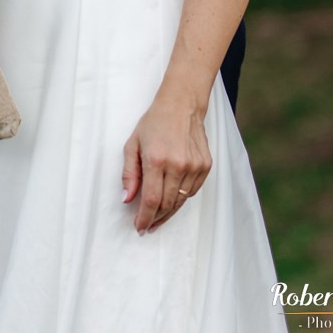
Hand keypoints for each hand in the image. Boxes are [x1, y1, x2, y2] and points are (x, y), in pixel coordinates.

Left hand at [121, 90, 212, 232]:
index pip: (151, 200)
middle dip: (155, 218)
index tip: (139, 227)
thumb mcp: (133, 144)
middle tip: (147, 224)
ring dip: (168, 212)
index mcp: (156, 159)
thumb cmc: (154, 123)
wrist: (182, 105)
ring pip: (180, 202)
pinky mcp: (205, 166)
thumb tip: (127, 200)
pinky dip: (181, 198)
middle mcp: (177, 165)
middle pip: (166, 205)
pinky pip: (192, 192)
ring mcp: (194, 167)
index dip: (144, 218)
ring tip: (158, 216)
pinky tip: (173, 197)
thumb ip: (129, 173)